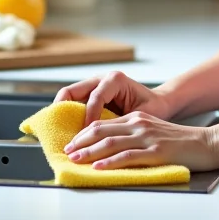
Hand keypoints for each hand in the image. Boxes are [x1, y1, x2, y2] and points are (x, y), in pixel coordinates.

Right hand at [54, 70, 178, 126]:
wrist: (159, 102)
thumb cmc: (153, 108)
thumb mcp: (140, 116)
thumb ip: (121, 124)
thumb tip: (104, 140)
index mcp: (115, 80)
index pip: (95, 97)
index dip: (89, 117)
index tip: (87, 136)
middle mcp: (101, 79)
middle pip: (72, 90)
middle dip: (62, 110)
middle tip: (58, 129)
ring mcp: (94, 86)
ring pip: (69, 95)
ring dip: (63, 113)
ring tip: (59, 131)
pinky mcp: (91, 94)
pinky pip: (74, 102)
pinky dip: (69, 115)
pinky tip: (68, 130)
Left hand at [63, 111, 218, 171]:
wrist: (208, 143)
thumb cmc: (182, 142)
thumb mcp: (154, 131)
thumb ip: (135, 135)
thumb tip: (112, 148)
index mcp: (138, 118)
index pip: (104, 123)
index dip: (84, 133)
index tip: (72, 143)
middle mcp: (139, 124)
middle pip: (102, 130)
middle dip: (81, 141)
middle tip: (67, 152)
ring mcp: (147, 137)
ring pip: (111, 142)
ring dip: (90, 152)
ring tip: (75, 159)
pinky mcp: (156, 152)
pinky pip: (128, 156)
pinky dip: (110, 162)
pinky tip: (99, 167)